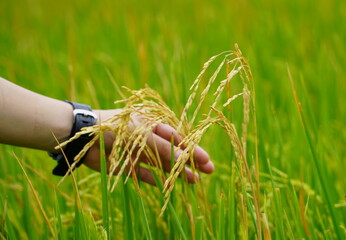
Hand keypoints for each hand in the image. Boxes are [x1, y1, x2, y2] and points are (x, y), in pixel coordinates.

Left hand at [83, 109, 213, 184]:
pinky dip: (155, 179)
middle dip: (190, 161)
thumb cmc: (117, 128)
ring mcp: (138, 153)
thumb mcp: (144, 136)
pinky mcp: (127, 166)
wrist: (83, 137)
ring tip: (194, 180)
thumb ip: (165, 150)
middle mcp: (147, 139)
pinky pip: (145, 174)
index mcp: (153, 124)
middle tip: (208, 170)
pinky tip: (168, 185)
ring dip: (177, 172)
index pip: (178, 138)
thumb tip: (187, 161)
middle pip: (173, 151)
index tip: (206, 160)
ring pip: (162, 164)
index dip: (193, 149)